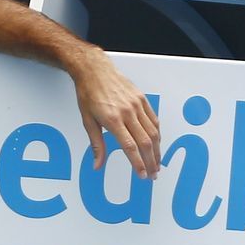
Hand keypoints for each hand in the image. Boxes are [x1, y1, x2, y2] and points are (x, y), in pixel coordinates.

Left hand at [70, 52, 160, 178]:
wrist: (95, 69)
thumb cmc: (89, 94)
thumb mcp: (87, 121)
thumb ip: (96, 145)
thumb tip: (97, 165)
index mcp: (113, 120)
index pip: (130, 147)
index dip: (138, 164)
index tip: (143, 175)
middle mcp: (127, 112)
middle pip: (145, 142)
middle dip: (151, 161)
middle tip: (153, 174)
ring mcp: (137, 105)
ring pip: (153, 132)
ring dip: (157, 150)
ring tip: (157, 163)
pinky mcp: (142, 98)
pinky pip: (154, 119)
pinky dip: (157, 134)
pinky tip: (157, 143)